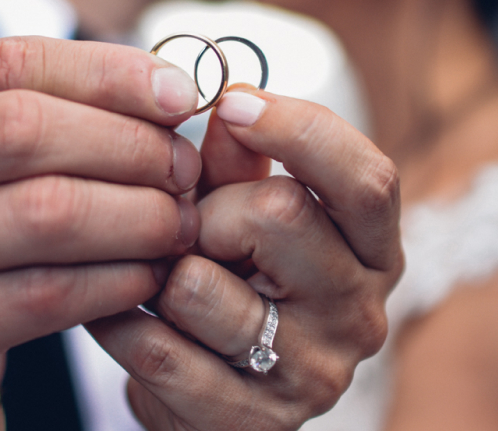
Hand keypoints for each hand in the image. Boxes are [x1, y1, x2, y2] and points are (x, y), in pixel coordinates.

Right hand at [0, 37, 205, 430]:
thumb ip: (56, 107)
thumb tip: (171, 89)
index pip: (9, 60)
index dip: (108, 72)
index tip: (180, 95)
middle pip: (24, 130)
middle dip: (128, 145)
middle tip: (185, 170)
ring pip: (44, 213)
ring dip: (137, 216)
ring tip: (179, 223)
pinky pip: (45, 294)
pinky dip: (116, 281)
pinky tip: (148, 275)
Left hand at [88, 85, 403, 429]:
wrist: (213, 403)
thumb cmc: (235, 284)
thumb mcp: (241, 211)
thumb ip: (237, 160)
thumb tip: (225, 98)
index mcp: (375, 252)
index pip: (368, 178)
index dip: (298, 128)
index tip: (233, 103)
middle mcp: (360, 315)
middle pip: (280, 212)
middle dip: (210, 209)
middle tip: (191, 230)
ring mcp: (312, 375)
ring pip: (200, 285)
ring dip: (161, 272)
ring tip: (162, 279)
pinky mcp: (251, 422)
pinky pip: (157, 348)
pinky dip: (122, 320)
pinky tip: (122, 311)